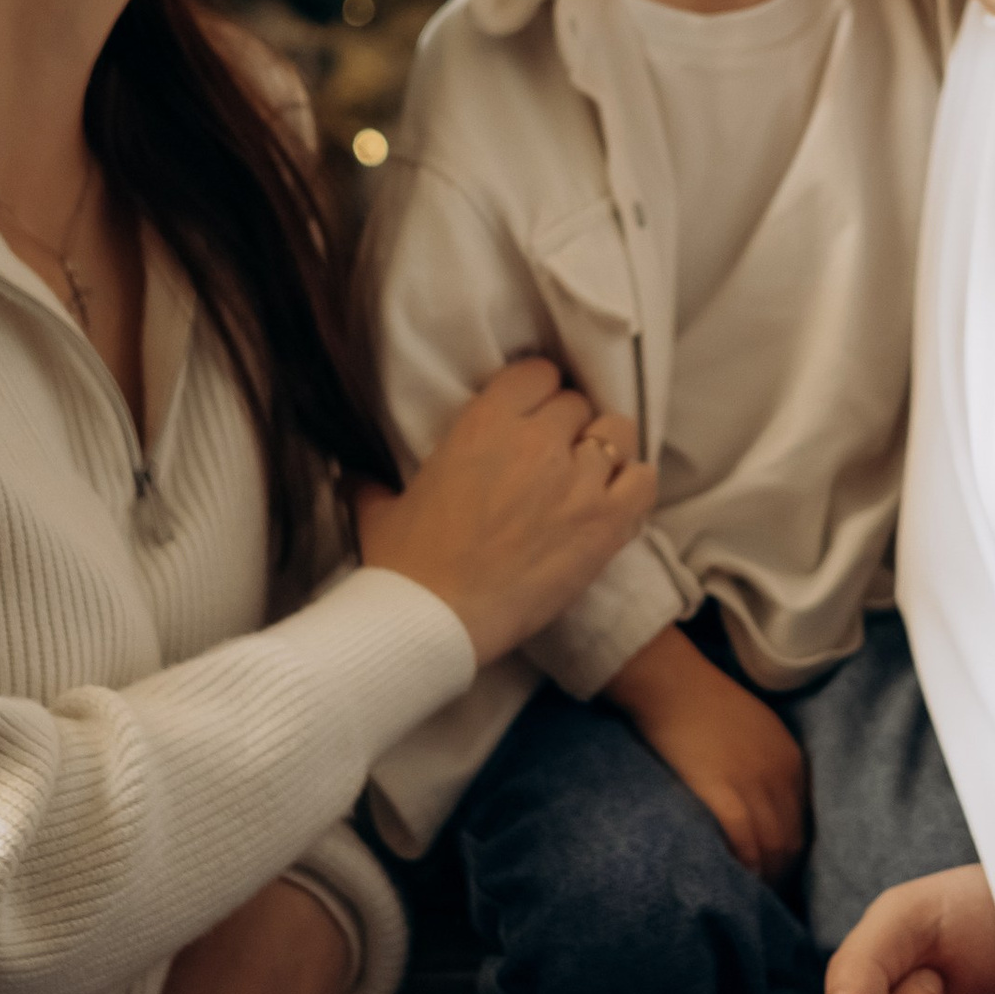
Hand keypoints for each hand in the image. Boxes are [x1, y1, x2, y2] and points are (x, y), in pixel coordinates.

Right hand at [357, 358, 657, 662]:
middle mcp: (536, 440)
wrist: (435, 621)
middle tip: (555, 456)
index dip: (538, 392)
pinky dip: (634, 485)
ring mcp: (576, 480)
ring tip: (592, 474)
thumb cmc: (404, 566)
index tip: (533, 412)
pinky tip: (617, 500)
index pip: (536, 372)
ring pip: (617, 433)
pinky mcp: (604, 522)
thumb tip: (351, 475)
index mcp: (483, 423)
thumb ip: (372, 483)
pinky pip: (643, 480)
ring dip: (606, 449)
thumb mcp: (379, 511)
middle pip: (576, 403)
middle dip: (568, 425)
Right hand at [606, 625, 809, 879]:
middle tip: (764, 898)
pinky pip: (745, 844)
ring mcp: (755, 786)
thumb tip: (760, 800)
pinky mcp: (725, 794)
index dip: (792, 855)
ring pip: (773, 848)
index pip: (803, 822)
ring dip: (765, 879)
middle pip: (793, 841)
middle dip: (783, 875)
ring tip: (749, 900)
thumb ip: (765, 763)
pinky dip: (746, 869)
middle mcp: (781, 776)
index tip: (779, 874)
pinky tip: (737, 884)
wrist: (672, 683)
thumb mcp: (753, 728)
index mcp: (791, 760)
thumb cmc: (702, 701)